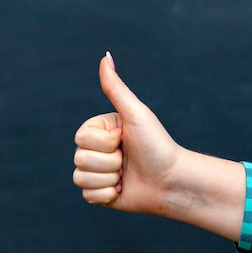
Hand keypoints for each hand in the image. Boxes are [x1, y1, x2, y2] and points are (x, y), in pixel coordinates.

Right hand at [73, 52, 183, 214]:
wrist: (172, 181)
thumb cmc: (157, 145)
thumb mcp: (135, 114)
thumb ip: (116, 87)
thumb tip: (105, 55)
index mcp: (99, 131)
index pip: (81, 138)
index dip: (105, 142)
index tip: (125, 139)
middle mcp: (95, 150)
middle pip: (79, 158)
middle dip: (109, 162)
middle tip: (128, 160)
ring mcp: (96, 172)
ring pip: (80, 178)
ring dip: (108, 179)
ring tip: (126, 175)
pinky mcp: (98, 194)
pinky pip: (87, 196)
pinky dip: (107, 195)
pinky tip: (122, 189)